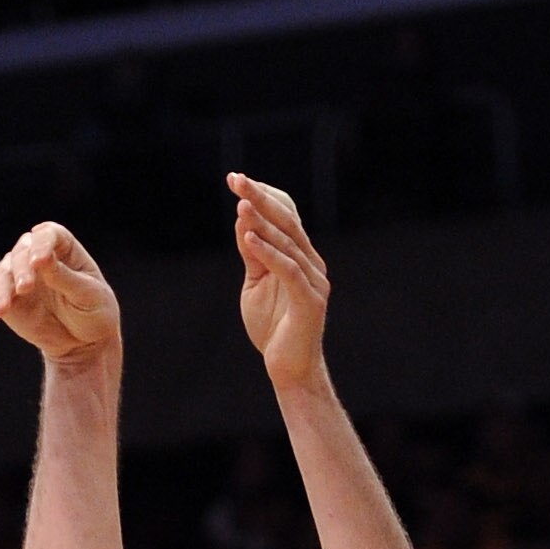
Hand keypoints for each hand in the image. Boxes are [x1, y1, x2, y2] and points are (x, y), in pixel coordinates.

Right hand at [0, 219, 120, 366]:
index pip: (48, 234)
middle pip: (21, 250)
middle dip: (21, 269)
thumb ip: (64, 277)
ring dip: (2, 287)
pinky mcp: (1, 294)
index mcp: (62, 247)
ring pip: (2, 270)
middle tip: (26, 289)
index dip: (42, 244)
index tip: (40, 262)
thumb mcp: (88, 295)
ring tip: (4, 309)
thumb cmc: (93, 312)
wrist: (82, 342)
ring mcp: (17, 274)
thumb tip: (41, 258)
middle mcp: (36, 255)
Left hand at [228, 171, 329, 393]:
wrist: (289, 369)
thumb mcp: (255, 284)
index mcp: (300, 255)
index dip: (262, 195)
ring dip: (262, 222)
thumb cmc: (272, 328)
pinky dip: (268, 253)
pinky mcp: (309, 300)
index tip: (235, 179)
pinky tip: (248, 238)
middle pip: (286, 221)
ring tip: (241, 204)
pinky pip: (287, 270)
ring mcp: (314, 280)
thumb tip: (242, 219)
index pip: (285, 214)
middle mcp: (311, 262)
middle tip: (236, 179)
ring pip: (287, 243)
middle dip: (259, 198)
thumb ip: (252, 255)